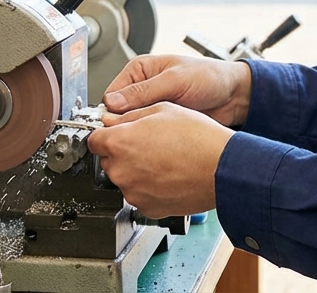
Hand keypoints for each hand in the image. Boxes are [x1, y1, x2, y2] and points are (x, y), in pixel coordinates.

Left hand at [87, 102, 234, 217]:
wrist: (222, 169)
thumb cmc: (198, 138)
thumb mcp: (163, 109)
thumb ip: (130, 115)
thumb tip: (112, 120)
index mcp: (120, 143)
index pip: (93, 140)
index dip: (107, 134)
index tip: (115, 133)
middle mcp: (120, 171)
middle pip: (109, 160)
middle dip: (123, 152)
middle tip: (149, 143)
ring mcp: (133, 193)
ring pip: (125, 178)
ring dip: (137, 170)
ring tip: (164, 160)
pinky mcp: (146, 208)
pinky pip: (140, 194)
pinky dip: (150, 187)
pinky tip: (169, 176)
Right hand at [103, 54, 251, 127]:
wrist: (234, 96)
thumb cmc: (210, 77)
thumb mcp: (176, 80)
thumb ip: (145, 90)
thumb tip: (114, 101)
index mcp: (139, 70)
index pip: (112, 94)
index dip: (111, 111)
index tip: (114, 125)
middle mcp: (141, 88)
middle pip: (118, 113)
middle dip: (124, 125)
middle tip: (132, 135)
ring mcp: (151, 107)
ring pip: (131, 126)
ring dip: (137, 133)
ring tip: (147, 138)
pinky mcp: (160, 123)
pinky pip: (146, 134)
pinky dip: (149, 140)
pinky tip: (155, 144)